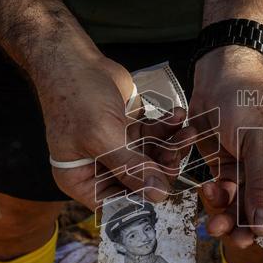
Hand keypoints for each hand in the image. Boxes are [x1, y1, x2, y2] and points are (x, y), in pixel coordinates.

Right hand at [29, 33, 187, 208]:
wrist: (74, 58)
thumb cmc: (76, 98)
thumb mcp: (102, 137)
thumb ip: (131, 168)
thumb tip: (158, 196)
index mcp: (81, 179)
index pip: (115, 204)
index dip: (142, 203)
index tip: (168, 195)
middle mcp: (98, 168)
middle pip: (139, 182)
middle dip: (163, 169)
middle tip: (179, 154)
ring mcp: (116, 149)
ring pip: (152, 159)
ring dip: (172, 147)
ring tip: (188, 132)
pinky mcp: (130, 130)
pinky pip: (155, 137)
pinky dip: (168, 128)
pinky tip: (178, 115)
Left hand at [191, 46, 262, 246]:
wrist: (217, 76)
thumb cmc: (249, 99)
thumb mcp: (260, 143)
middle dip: (252, 227)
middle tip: (236, 241)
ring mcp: (257, 171)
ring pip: (246, 208)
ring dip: (230, 218)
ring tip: (215, 226)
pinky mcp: (233, 169)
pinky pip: (228, 195)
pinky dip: (218, 199)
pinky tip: (209, 193)